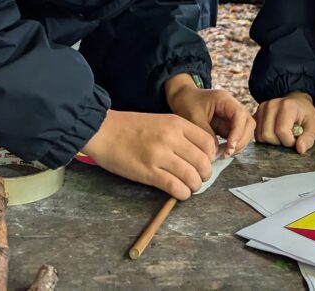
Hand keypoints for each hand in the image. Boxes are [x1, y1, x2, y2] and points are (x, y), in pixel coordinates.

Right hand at [83, 110, 216, 199]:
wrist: (103, 130)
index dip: (211, 157)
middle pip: (203, 162)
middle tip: (199, 179)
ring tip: (189, 187)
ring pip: (192, 177)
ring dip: (194, 186)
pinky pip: (175, 187)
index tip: (205, 163)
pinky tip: (179, 193)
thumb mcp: (160, 121)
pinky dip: (182, 193)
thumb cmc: (130, 127)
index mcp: (176, 123)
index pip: (208, 143)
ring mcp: (160, 155)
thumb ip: (179, 134)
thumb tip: (198, 154)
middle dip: (205, 175)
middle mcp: (172, 138)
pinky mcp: (149, 172)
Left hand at [164, 75, 254, 157]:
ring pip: (245, 131)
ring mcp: (231, 116)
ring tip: (225, 154)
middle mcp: (232, 107)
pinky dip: (233, 145)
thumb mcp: (193, 117)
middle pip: (248, 123)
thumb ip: (206, 133)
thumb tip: (216, 150)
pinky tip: (223, 152)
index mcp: (225, 100)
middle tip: (228, 153)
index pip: (240, 115)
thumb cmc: (186, 103)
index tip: (229, 146)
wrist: (182, 97)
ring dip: (239, 144)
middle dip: (241, 140)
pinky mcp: (227, 125)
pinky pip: (237, 136)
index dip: (238, 132)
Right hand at [254, 91, 314, 153]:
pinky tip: (274, 134)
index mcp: (287, 105)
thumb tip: (300, 149)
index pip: (281, 131)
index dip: (289, 141)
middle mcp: (271, 105)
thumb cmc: (305, 115)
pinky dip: (265, 138)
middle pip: (267, 135)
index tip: (296, 140)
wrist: (297, 102)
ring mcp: (261, 109)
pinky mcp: (256, 114)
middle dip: (279, 142)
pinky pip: (256, 134)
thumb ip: (308, 138)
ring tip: (281, 135)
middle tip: (288, 138)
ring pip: (260, 136)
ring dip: (271, 141)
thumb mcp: (313, 125)